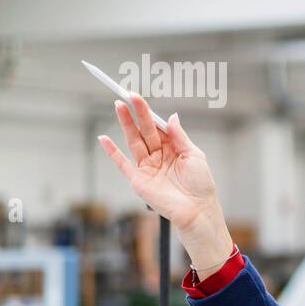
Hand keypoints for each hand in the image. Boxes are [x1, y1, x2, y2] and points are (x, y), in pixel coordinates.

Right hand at [97, 94, 231, 267]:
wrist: (197, 209)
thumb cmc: (200, 184)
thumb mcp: (194, 155)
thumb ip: (179, 136)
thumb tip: (171, 116)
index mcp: (173, 149)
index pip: (158, 127)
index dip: (148, 112)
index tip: (138, 97)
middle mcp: (159, 156)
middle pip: (144, 131)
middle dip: (135, 113)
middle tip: (126, 95)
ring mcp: (147, 167)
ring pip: (134, 141)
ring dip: (125, 124)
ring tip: (118, 105)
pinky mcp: (138, 180)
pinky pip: (122, 163)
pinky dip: (112, 152)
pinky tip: (104, 139)